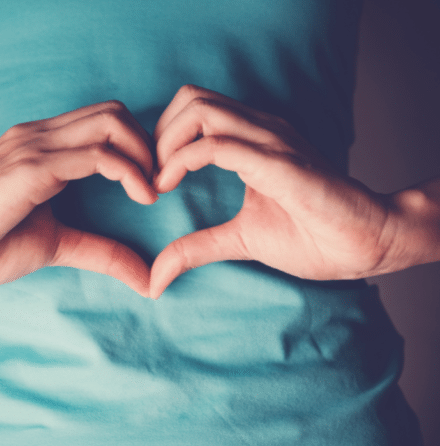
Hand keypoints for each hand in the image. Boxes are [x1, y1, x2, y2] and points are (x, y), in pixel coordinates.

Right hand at [0, 101, 156, 295]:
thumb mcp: (56, 245)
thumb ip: (101, 252)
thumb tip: (146, 278)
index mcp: (43, 147)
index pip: (105, 121)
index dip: (138, 147)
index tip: (152, 186)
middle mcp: (41, 136)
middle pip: (115, 112)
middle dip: (149, 145)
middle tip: (158, 184)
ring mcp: (35, 147)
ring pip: (112, 123)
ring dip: (145, 155)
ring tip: (152, 191)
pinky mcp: (32, 168)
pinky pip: (98, 154)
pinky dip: (130, 171)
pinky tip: (142, 197)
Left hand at [149, 85, 397, 297]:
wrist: (365, 244)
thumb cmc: (312, 236)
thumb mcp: (239, 240)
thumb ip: (196, 248)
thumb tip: (156, 278)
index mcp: (252, 139)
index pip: (194, 108)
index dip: (162, 137)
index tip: (153, 178)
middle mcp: (259, 129)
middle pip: (190, 98)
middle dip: (158, 133)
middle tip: (151, 175)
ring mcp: (270, 141)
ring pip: (200, 110)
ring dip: (165, 143)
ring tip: (159, 180)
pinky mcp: (278, 163)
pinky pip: (218, 144)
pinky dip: (182, 160)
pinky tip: (169, 185)